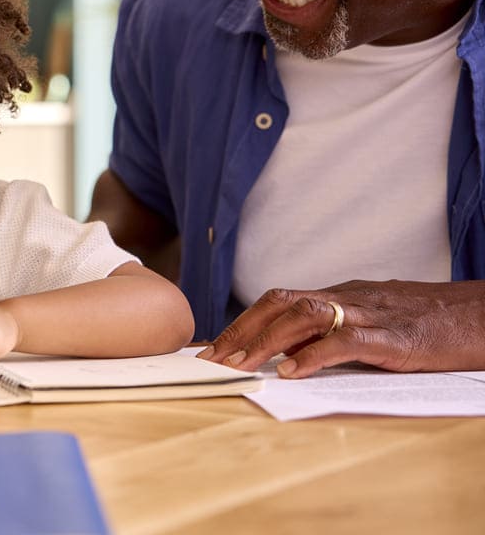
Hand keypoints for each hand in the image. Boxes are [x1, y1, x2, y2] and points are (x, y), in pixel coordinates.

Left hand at [198, 280, 484, 377]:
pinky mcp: (393, 336)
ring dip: (265, 340)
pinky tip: (289, 372)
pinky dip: (312, 355)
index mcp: (341, 294)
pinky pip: (345, 341)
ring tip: (239, 365)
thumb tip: (290, 354)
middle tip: (211, 359)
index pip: (278, 300)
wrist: (484, 314)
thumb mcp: (375, 323)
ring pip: (304, 314)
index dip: (243, 321)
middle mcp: (348, 298)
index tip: (212, 346)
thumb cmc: (431, 324)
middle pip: (280, 302)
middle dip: (241, 330)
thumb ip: (335, 333)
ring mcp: (370, 314)